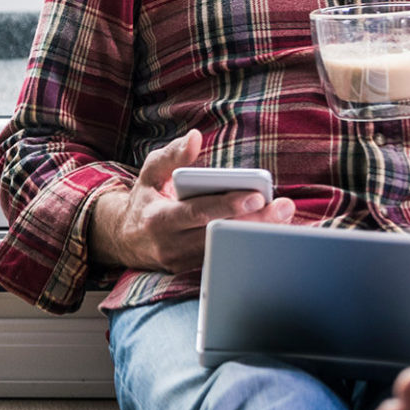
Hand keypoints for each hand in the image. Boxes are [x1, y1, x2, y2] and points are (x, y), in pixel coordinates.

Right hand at [89, 128, 295, 274]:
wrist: (125, 239)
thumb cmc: (145, 199)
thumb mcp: (150, 173)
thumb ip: (172, 155)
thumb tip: (194, 138)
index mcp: (158, 219)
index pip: (198, 212)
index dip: (228, 205)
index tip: (257, 195)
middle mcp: (170, 245)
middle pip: (220, 234)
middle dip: (255, 221)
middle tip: (284, 207)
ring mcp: (182, 263)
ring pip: (226, 249)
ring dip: (257, 234)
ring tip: (283, 218)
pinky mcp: (193, 271)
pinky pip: (225, 257)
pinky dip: (247, 244)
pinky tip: (270, 232)